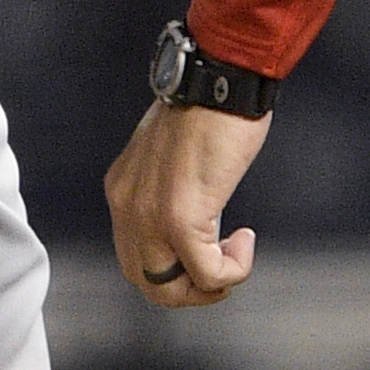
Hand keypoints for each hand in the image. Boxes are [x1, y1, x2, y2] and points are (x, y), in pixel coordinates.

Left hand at [105, 97, 270, 305]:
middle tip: (222, 268)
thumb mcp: (173, 156)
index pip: (134, 256)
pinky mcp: (181, 219)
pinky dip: (233, 270)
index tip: (206, 251)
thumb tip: (197, 218)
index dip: (173, 268)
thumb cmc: (208, 108)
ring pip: (169, 290)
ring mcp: (150, 215)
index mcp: (123, 189)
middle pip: (146, 282)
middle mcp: (125, 205)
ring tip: (235, 256)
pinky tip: (245, 241)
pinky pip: (208, 274)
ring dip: (209, 287)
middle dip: (188, 289)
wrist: (219, 79)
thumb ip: (170, 188)